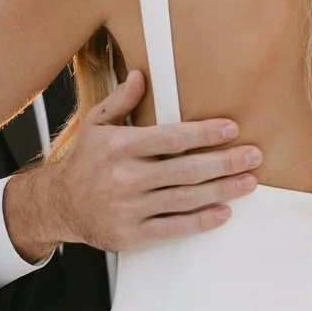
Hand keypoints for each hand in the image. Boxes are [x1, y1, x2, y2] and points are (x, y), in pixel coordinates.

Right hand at [3, 70, 260, 254]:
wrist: (58, 205)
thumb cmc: (84, 161)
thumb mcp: (95, 124)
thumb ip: (121, 101)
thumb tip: (141, 75)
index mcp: (117, 146)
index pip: (170, 138)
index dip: (204, 133)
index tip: (231, 129)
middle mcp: (124, 178)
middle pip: (186, 170)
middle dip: (224, 162)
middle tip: (253, 156)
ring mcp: (128, 209)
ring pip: (185, 199)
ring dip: (222, 191)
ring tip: (248, 182)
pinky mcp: (131, 235)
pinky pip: (174, 228)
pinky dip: (202, 221)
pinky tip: (224, 212)